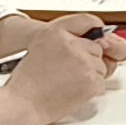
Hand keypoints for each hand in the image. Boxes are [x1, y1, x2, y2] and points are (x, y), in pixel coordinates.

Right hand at [0, 16, 125, 124]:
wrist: (23, 103)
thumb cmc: (27, 80)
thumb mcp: (41, 45)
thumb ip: (66, 38)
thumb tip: (97, 40)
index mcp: (56, 31)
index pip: (88, 21)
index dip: (96, 31)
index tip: (100, 38)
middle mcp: (71, 44)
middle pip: (97, 47)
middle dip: (89, 58)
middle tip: (70, 70)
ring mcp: (83, 62)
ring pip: (102, 65)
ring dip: (91, 74)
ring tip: (68, 81)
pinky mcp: (91, 81)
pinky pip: (102, 81)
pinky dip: (92, 88)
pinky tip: (73, 90)